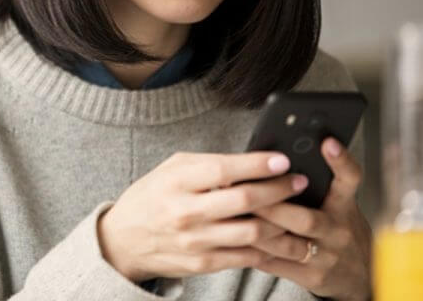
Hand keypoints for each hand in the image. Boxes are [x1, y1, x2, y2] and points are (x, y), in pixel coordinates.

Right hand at [97, 150, 309, 281]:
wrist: (124, 239)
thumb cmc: (153, 196)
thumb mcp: (172, 168)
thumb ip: (208, 163)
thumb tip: (251, 160)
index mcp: (177, 181)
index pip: (223, 170)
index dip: (257, 165)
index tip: (282, 160)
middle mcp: (185, 211)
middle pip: (243, 202)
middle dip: (278, 190)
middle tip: (298, 182)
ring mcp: (195, 241)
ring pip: (251, 233)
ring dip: (280, 221)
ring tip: (295, 209)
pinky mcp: (202, 263)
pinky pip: (245, 256)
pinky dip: (266, 245)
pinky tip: (277, 233)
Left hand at [250, 137, 372, 300]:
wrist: (361, 276)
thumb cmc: (338, 230)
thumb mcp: (338, 205)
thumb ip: (316, 185)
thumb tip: (276, 158)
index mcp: (344, 206)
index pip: (349, 180)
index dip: (341, 161)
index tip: (327, 142)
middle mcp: (338, 231)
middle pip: (306, 219)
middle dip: (272, 206)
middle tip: (244, 190)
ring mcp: (325, 256)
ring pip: (287, 245)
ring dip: (257, 230)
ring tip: (232, 215)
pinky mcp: (311, 277)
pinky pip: (277, 264)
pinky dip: (254, 252)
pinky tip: (236, 240)